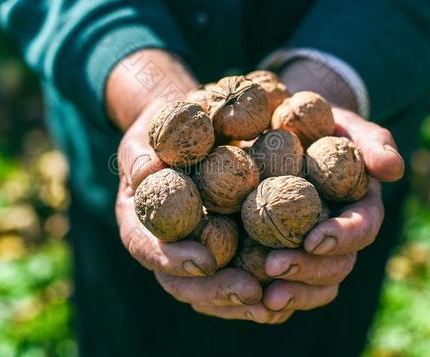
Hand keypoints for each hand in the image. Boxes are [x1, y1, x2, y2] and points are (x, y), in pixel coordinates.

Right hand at [110, 50, 290, 323]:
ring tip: (275, 303)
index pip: (145, 246)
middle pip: (182, 282)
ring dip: (242, 302)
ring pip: (211, 291)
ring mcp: (194, 251)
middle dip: (216, 291)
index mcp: (139, 220)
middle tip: (251, 292)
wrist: (188, 126)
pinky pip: (238, 277)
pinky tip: (290, 292)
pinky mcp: (225, 248)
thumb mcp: (147, 133)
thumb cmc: (163, 127)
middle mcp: (166, 244)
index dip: (171, 259)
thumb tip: (144, 169)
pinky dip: (262, 289)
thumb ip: (142, 153)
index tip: (204, 261)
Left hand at [261, 107, 404, 311]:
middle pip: (336, 266)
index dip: (342, 237)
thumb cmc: (323, 125)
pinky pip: (286, 285)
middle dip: (308, 270)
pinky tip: (251, 301)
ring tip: (265, 297)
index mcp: (360, 208)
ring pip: (314, 284)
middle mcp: (339, 236)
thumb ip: (373, 142)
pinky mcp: (285, 254)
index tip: (313, 239)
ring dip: (293, 292)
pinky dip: (272, 299)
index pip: (362, 228)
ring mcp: (312, 250)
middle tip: (274, 266)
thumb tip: (393, 170)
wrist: (288, 130)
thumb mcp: (348, 126)